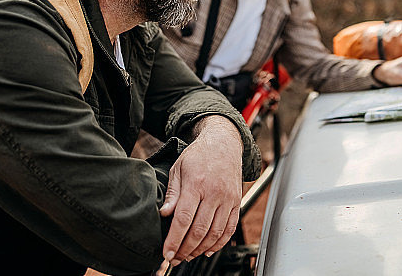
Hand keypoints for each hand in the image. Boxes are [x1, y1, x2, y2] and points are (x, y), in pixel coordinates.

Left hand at [157, 116, 242, 269]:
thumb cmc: (199, 156)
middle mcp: (215, 192)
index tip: (166, 253)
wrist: (223, 143)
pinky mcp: (237, 202)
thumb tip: (164, 214)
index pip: (184, 218)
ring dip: (201, 249)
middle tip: (174, 258)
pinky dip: (220, 243)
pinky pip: (230, 228)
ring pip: (215, 233)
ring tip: (188, 256)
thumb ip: (172, 193)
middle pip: (199, 230)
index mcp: (196, 183)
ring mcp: (228, 198)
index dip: (174, 239)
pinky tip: (208, 250)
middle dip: (185, 249)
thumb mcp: (178, 169)